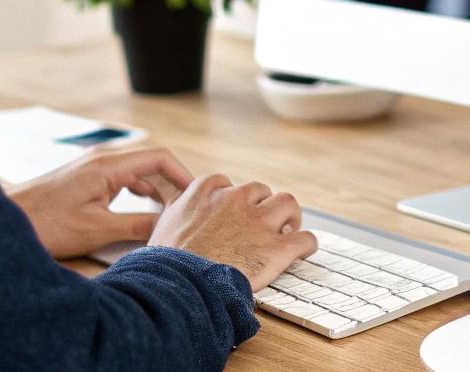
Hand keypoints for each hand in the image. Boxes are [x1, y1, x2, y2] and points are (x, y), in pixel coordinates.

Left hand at [8, 145, 191, 258]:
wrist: (6, 223)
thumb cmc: (47, 224)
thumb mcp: (98, 229)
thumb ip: (137, 225)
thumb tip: (168, 226)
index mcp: (108, 165)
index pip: (159, 158)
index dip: (183, 175)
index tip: (196, 196)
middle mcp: (102, 159)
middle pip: (151, 163)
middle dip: (172, 183)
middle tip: (188, 208)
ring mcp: (92, 167)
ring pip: (136, 172)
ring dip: (155, 190)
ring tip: (169, 214)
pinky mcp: (84, 179)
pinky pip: (121, 179)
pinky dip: (137, 193)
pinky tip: (141, 213)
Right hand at [147, 174, 318, 291]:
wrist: (180, 287)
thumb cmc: (168, 262)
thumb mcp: (163, 224)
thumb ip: (176, 208)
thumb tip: (178, 205)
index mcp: (207, 192)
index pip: (227, 183)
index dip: (234, 200)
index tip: (234, 212)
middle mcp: (235, 200)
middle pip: (261, 190)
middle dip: (263, 206)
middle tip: (262, 224)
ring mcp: (258, 222)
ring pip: (288, 204)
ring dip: (289, 217)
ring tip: (287, 230)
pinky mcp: (277, 248)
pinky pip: (305, 238)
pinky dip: (307, 244)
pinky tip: (303, 250)